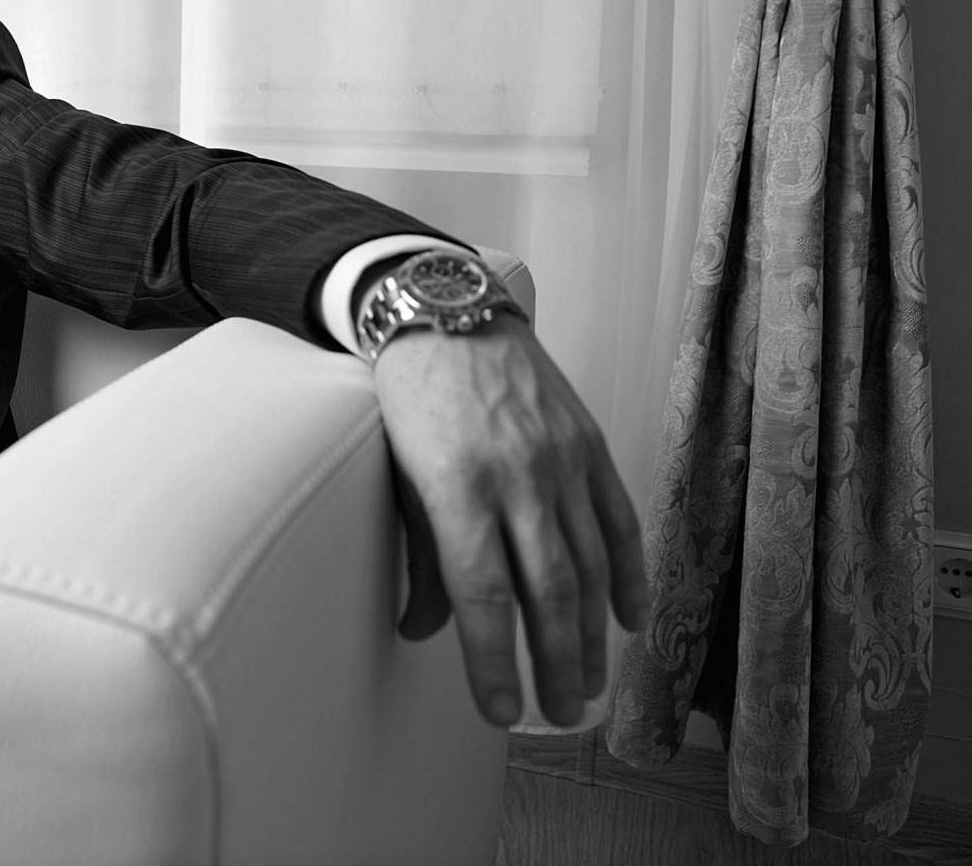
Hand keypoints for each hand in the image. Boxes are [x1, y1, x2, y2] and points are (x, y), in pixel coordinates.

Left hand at [371, 320, 647, 727]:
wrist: (445, 313)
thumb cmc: (409, 400)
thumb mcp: (398, 477)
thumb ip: (419, 558)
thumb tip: (424, 632)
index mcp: (456, 486)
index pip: (482, 594)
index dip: (493, 661)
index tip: (498, 711)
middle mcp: (516, 476)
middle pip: (547, 591)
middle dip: (554, 663)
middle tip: (559, 714)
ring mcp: (561, 458)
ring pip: (589, 565)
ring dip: (592, 634)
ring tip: (588, 685)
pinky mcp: (589, 443)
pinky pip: (619, 520)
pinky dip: (629, 575)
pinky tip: (630, 620)